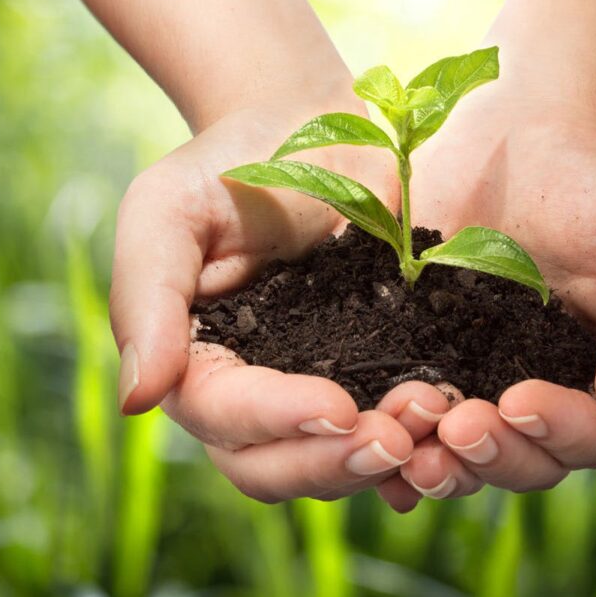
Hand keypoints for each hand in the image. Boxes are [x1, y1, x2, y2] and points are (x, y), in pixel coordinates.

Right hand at [110, 102, 441, 503]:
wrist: (311, 129)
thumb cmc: (229, 163)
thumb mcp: (167, 212)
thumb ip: (147, 299)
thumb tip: (139, 401)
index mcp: (195, 363)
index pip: (224, 416)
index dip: (278, 421)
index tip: (339, 406)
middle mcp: (251, 394)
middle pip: (274, 467)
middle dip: (334, 462)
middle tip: (397, 439)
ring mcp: (314, 387)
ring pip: (334, 460)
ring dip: (384, 457)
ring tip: (436, 418)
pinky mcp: (373, 371)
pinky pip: (388, 427)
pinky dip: (418, 442)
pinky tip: (456, 425)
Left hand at [388, 84, 595, 499]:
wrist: (517, 126)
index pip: (593, 438)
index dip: (558, 433)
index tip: (517, 397)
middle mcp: (538, 389)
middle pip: (526, 464)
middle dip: (492, 457)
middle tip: (455, 428)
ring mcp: (474, 377)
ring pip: (464, 457)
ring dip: (441, 467)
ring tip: (410, 449)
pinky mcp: (416, 355)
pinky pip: (405, 421)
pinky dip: (392, 450)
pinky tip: (367, 446)